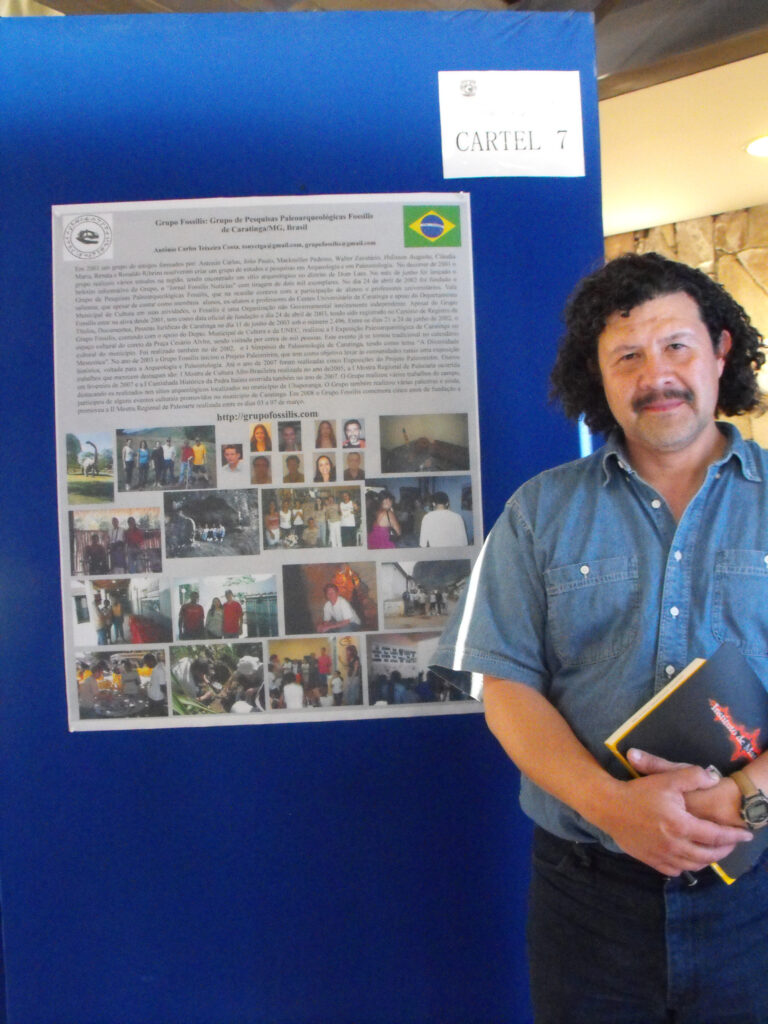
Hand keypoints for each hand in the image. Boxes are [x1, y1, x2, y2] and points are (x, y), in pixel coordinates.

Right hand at [599, 759, 750, 874]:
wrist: (608, 807)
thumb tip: (713, 779)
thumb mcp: (667, 778)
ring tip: (712, 851)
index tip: (746, 835)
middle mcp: (675, 845)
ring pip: (693, 865)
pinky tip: (687, 858)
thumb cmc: (638, 791)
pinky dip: (686, 866)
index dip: (734, 836)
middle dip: (724, 851)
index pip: (716, 836)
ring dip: (707, 860)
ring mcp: (662, 855)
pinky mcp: (650, 860)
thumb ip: (693, 777)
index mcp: (681, 825)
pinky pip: (675, 870)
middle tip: (732, 844)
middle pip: (707, 855)